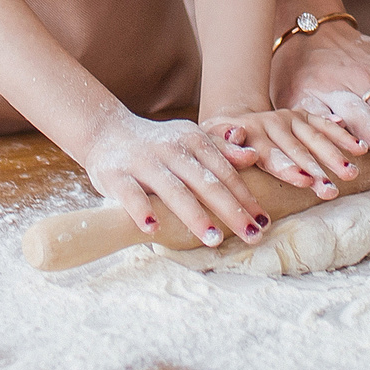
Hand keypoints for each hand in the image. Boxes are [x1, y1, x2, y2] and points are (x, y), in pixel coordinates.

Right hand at [76, 109, 270, 246]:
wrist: (105, 131)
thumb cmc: (157, 144)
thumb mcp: (190, 140)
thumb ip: (221, 150)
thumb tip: (253, 157)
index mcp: (192, 140)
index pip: (224, 172)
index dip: (245, 197)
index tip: (264, 221)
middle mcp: (171, 150)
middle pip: (205, 182)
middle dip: (230, 209)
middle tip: (252, 234)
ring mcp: (143, 162)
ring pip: (173, 190)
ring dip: (194, 215)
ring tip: (214, 238)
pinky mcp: (116, 175)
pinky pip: (130, 195)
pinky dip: (141, 210)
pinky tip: (153, 228)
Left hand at [209, 106, 363, 198]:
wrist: (231, 115)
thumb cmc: (218, 139)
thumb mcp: (211, 141)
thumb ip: (224, 145)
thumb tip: (240, 142)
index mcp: (251, 133)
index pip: (271, 153)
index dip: (288, 167)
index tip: (305, 181)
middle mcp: (273, 124)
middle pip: (298, 149)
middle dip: (317, 169)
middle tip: (332, 189)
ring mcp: (290, 119)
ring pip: (315, 137)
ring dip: (334, 155)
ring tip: (351, 173)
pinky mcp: (303, 117)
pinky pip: (325, 125)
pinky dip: (342, 136)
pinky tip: (360, 147)